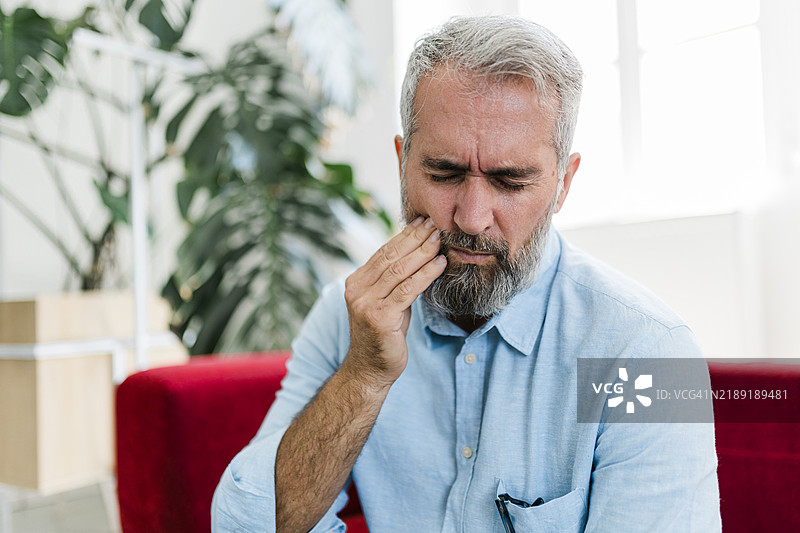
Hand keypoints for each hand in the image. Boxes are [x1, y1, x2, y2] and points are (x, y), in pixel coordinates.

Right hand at [343, 217, 445, 386]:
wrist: (371, 369)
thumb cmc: (384, 335)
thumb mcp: (388, 302)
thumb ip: (395, 280)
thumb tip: (418, 253)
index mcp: (356, 282)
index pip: (383, 252)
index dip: (404, 235)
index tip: (422, 222)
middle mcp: (357, 290)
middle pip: (391, 257)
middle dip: (415, 238)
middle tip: (434, 223)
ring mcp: (366, 303)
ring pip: (399, 270)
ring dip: (422, 252)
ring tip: (440, 239)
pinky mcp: (380, 317)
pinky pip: (407, 290)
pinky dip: (425, 274)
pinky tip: (440, 263)